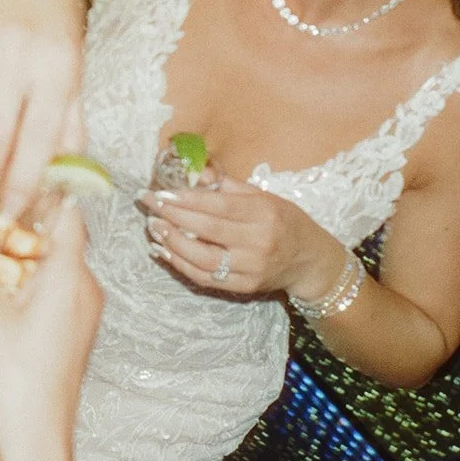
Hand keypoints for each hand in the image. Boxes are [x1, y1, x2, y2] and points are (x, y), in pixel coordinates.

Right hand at [0, 198, 100, 458]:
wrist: (37, 438)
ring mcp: (83, 310)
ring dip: (21, 255)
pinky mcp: (74, 330)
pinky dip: (29, 280)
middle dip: (19, 226)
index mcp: (70, 274)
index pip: (66, 210)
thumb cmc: (13, 376)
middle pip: (58, 237)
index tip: (6, 181)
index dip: (39, 191)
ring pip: (55, 265)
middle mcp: (85, 286)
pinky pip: (56, 289)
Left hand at [139, 173, 322, 296]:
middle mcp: (258, 243)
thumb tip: (195, 172)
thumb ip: (228, 186)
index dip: (186, 200)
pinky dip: (181, 265)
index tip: (160, 192)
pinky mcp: (244, 288)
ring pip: (202, 259)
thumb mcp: (264, 196)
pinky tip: (165, 251)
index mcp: (264, 214)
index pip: (218, 206)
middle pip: (207, 231)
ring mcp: (251, 268)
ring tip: (154, 227)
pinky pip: (206, 278)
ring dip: (173, 243)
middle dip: (172, 217)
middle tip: (149, 205)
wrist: (309, 261)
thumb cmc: (285, 221)